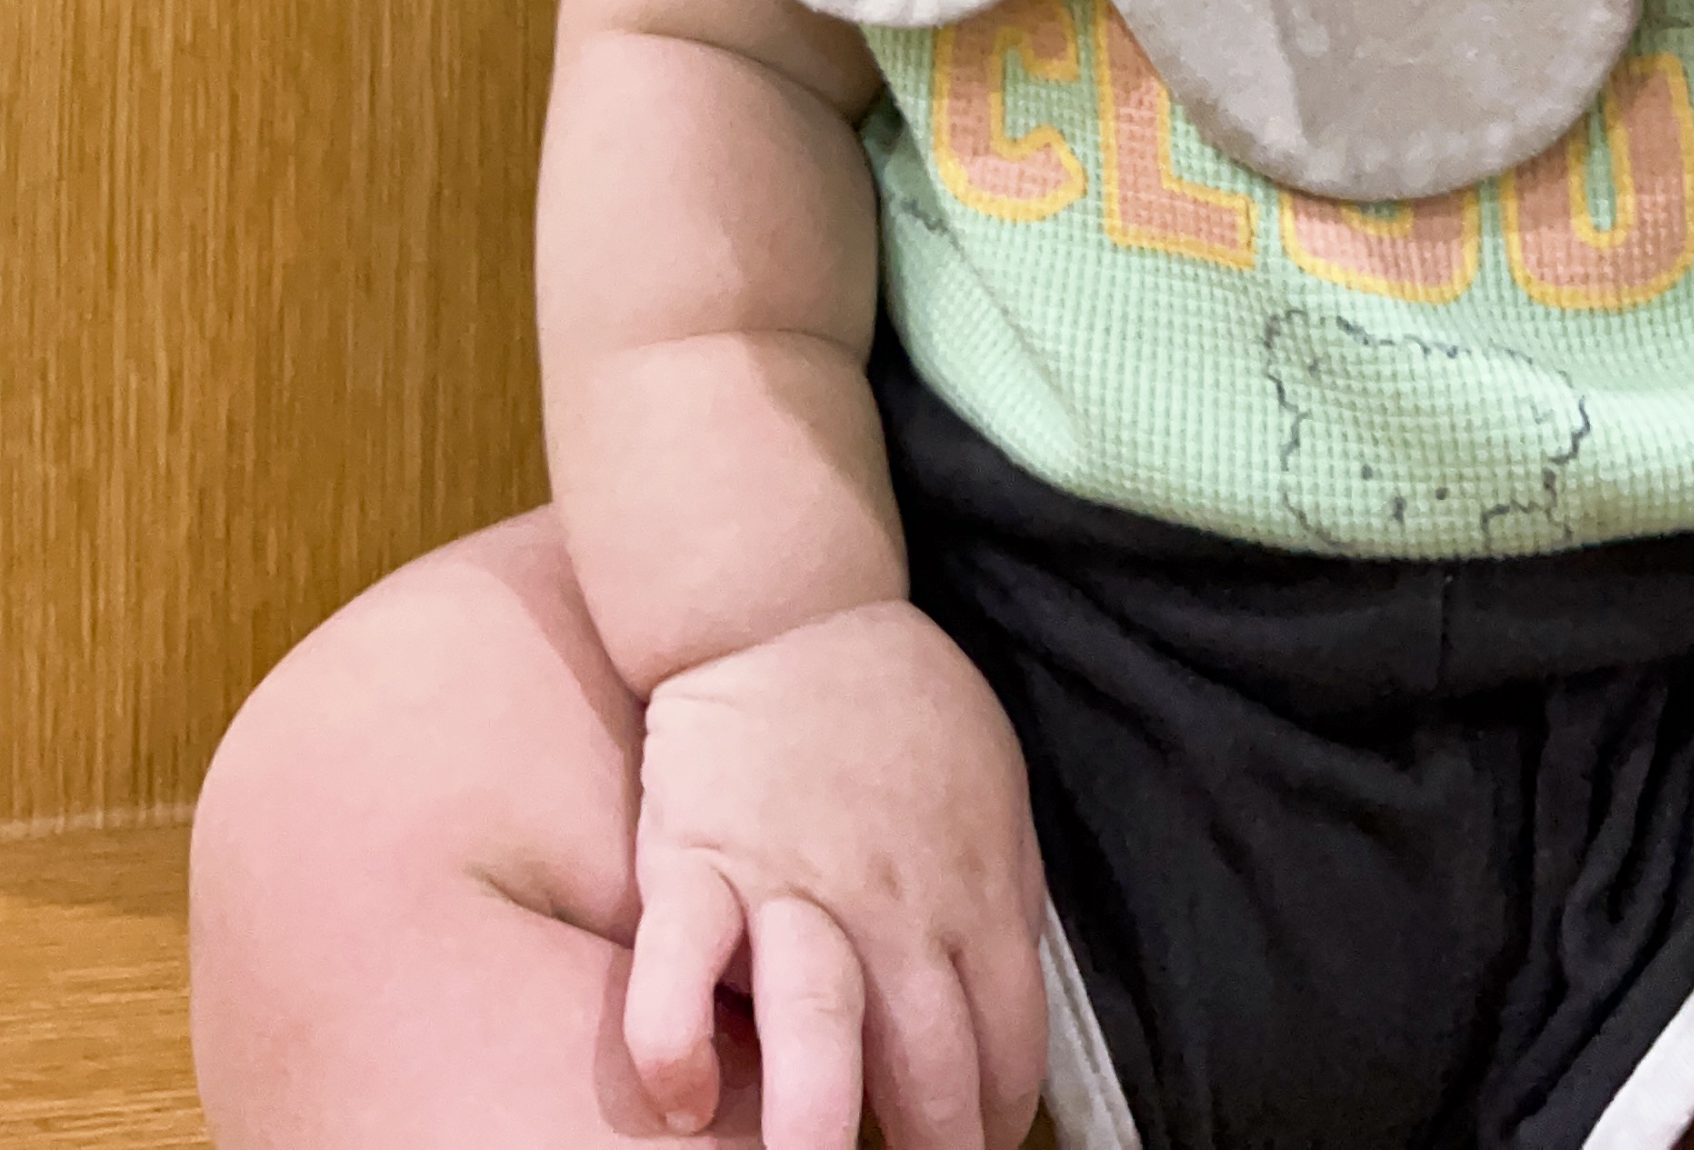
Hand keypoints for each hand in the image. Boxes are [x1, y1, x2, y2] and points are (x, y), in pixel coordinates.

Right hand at [622, 596, 1045, 1149]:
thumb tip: (1009, 1001)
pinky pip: (677, 966)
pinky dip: (675, 1043)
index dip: (997, 1120)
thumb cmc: (895, 704)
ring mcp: (790, 885)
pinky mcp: (696, 863)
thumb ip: (1005, 894)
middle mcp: (890, 904)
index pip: (1007, 1044)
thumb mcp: (991, 786)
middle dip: (930, 1149)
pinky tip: (684, 1104)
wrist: (787, 607)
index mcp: (971, 887)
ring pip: (818, 1024)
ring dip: (821, 1124)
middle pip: (927, 1061)